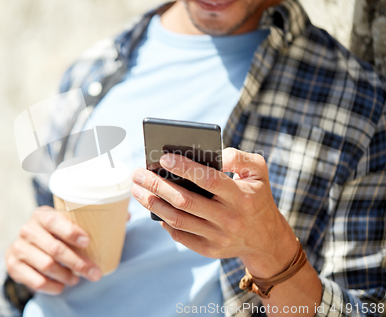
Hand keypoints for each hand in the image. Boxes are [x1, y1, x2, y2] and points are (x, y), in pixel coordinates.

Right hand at [6, 206, 102, 294]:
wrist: (25, 246)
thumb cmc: (55, 234)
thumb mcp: (65, 223)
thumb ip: (88, 221)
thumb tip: (122, 219)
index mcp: (41, 215)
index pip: (54, 221)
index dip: (71, 232)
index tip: (88, 242)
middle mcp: (27, 229)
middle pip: (54, 248)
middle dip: (77, 262)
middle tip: (94, 272)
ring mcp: (18, 247)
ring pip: (47, 265)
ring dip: (66, 276)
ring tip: (76, 279)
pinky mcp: (13, 266)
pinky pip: (36, 281)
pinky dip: (52, 286)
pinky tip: (61, 286)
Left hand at [131, 148, 296, 277]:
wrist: (266, 239)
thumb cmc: (257, 197)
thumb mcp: (259, 171)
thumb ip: (239, 157)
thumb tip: (213, 153)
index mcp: (241, 197)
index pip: (209, 180)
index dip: (185, 168)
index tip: (163, 158)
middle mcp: (229, 219)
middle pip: (185, 201)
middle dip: (157, 186)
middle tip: (138, 173)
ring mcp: (218, 237)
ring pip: (178, 220)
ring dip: (152, 203)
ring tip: (137, 189)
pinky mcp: (209, 250)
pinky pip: (180, 235)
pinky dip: (164, 221)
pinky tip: (153, 207)